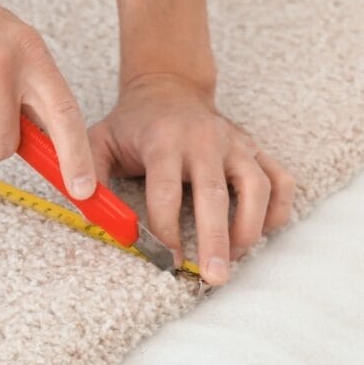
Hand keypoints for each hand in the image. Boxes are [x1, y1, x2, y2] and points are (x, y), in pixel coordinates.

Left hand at [88, 73, 295, 284]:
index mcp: (164, 140)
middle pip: (214, 194)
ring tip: (236, 258)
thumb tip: (83, 203)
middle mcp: (204, 139)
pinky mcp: (254, 148)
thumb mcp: (101, 138)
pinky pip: (280, 180)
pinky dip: (278, 209)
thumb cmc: (133, 123)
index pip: (166, 189)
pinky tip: (263, 233)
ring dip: (249, 227)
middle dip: (215, 239)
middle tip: (214, 277)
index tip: (167, 261)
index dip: (166, 228)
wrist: (169, 87)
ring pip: (256, 186)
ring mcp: (234, 143)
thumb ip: (88, 170)